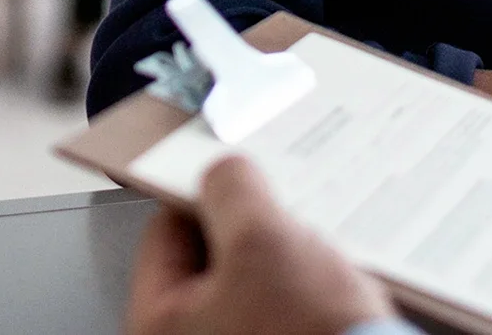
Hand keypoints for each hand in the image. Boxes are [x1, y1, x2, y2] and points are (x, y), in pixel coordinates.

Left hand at [124, 156, 394, 334]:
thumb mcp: (261, 238)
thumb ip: (232, 189)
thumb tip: (225, 173)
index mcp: (160, 324)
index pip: (167, 232)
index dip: (208, 196)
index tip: (242, 180)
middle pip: (212, 254)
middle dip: (254, 229)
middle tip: (287, 223)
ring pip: (254, 275)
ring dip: (286, 256)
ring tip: (316, 260)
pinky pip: (284, 302)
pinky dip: (306, 285)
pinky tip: (331, 284)